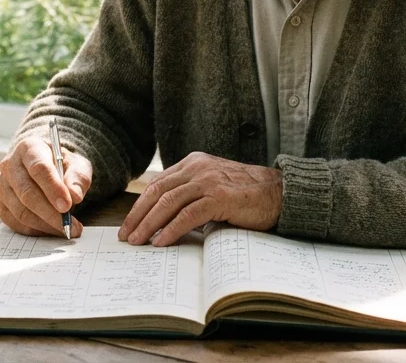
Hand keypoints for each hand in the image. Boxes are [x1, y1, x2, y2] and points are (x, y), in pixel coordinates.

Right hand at [0, 135, 90, 237]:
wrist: (44, 168)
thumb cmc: (61, 166)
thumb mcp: (76, 164)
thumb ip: (77, 178)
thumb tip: (74, 196)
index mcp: (29, 148)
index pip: (38, 168)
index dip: (53, 188)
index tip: (67, 205)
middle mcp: (10, 165)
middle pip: (27, 193)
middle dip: (50, 212)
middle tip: (69, 224)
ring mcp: (2, 186)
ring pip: (20, 211)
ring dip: (45, 224)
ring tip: (65, 229)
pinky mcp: (1, 205)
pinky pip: (16, 223)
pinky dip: (36, 230)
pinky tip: (51, 229)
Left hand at [118, 152, 281, 246]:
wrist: (279, 193)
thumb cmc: (246, 196)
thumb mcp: (213, 188)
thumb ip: (191, 195)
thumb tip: (162, 219)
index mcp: (193, 163)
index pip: (157, 184)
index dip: (140, 206)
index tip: (128, 225)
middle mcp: (198, 168)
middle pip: (157, 192)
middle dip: (138, 216)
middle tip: (126, 236)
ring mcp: (208, 180)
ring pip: (168, 202)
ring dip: (149, 224)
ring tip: (138, 241)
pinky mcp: (220, 196)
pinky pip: (188, 214)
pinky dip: (172, 228)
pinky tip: (161, 241)